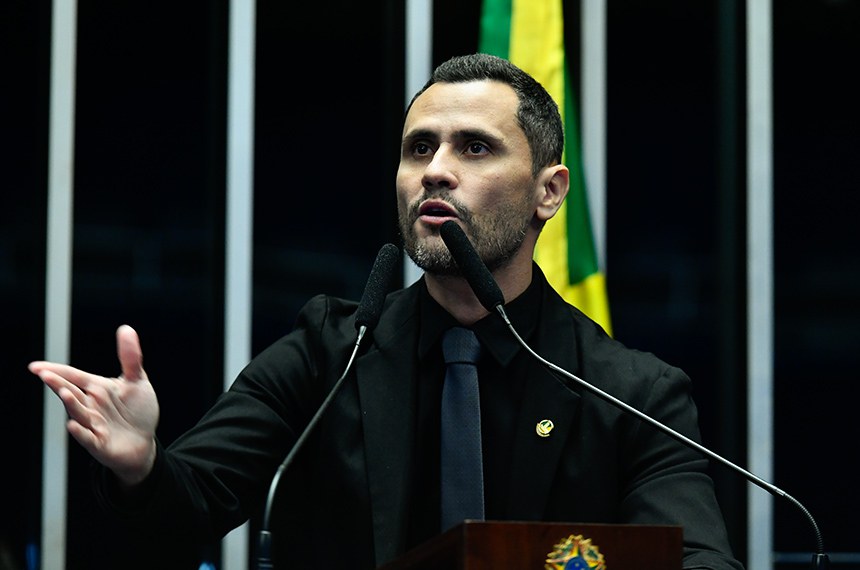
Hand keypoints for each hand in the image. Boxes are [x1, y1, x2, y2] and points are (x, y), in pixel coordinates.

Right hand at [29, 324, 158, 485]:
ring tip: (65, 392)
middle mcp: (91, 406)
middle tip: (44, 374)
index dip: (56, 371)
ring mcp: (94, 425)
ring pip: (78, 413)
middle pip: (71, 392)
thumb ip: (130, 358)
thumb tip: (126, 329)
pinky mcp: (100, 444)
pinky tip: (73, 425)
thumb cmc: (138, 411)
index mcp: (97, 389)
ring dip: (71, 403)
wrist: (144, 443)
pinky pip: (88, 438)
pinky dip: (81, 432)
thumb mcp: (137, 381)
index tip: (35, 367)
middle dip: (58, 383)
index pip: (73, 376)